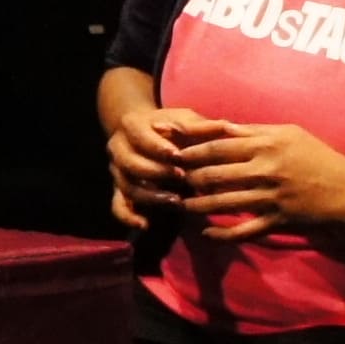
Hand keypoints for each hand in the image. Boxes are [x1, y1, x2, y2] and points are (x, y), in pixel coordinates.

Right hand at [103, 102, 206, 228]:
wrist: (143, 130)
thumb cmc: (169, 124)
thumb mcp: (184, 118)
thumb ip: (201, 126)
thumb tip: (227, 127)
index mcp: (131, 126)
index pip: (141, 138)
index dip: (158, 148)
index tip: (178, 155)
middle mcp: (118, 149)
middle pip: (131, 164)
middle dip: (156, 172)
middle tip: (181, 177)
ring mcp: (117, 171)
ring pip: (127, 187)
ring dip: (150, 196)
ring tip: (175, 201)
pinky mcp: (119, 189)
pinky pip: (117, 206)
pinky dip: (128, 217)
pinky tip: (144, 225)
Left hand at [163, 116, 344, 241]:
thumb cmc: (318, 156)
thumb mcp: (290, 133)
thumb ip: (254, 131)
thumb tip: (221, 127)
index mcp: (267, 144)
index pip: (219, 145)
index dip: (192, 148)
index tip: (172, 151)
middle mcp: (266, 169)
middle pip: (216, 173)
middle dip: (190, 177)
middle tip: (173, 179)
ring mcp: (271, 197)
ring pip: (224, 203)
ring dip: (199, 206)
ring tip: (182, 205)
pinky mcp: (277, 220)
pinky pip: (244, 230)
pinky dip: (223, 233)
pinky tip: (207, 233)